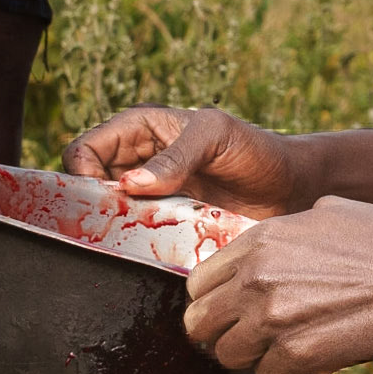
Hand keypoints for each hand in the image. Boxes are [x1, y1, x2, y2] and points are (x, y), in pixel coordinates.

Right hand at [62, 104, 301, 218]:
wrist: (291, 188)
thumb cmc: (257, 150)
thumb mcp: (217, 137)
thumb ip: (176, 156)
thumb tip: (129, 184)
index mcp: (141, 128)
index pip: (84, 149)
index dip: (81, 174)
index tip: (104, 198)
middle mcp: (139, 160)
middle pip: (89, 185)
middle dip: (95, 205)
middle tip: (118, 223)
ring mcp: (151, 193)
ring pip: (109, 214)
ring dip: (117, 227)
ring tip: (139, 234)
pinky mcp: (166, 222)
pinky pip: (137, 234)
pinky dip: (139, 242)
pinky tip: (154, 246)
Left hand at [183, 197, 372, 373]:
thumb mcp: (331, 211)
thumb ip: (289, 228)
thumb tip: (279, 242)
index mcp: (259, 242)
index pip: (198, 282)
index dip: (212, 298)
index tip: (229, 308)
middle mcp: (255, 280)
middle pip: (198, 324)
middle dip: (219, 332)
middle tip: (245, 335)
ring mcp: (271, 321)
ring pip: (228, 356)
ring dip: (252, 356)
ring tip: (281, 348)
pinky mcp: (295, 355)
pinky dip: (286, 372)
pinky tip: (310, 358)